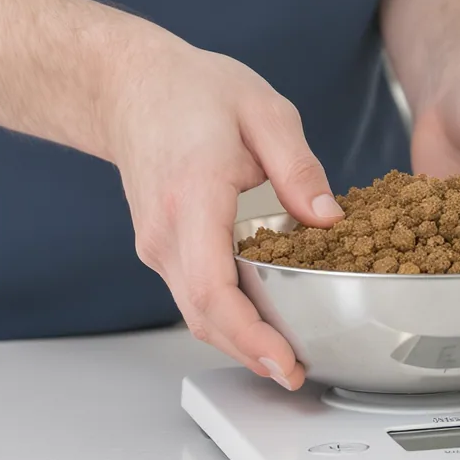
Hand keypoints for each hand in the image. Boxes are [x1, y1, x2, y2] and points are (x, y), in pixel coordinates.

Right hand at [105, 33, 343, 390]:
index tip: (284, 360)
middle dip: (251, 352)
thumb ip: (298, 165)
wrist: (130, 85)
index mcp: (193, 195)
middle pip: (203, 314)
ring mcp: (157, 242)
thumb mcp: (263, 110)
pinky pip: (192, 293)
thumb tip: (329, 217)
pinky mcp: (162, 245)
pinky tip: (261, 322)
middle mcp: (166, 231)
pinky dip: (226, 316)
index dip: (250, 333)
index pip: (213, 285)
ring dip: (238, 340)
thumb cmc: (194, 91)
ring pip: (195, 310)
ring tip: (287, 357)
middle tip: (298, 374)